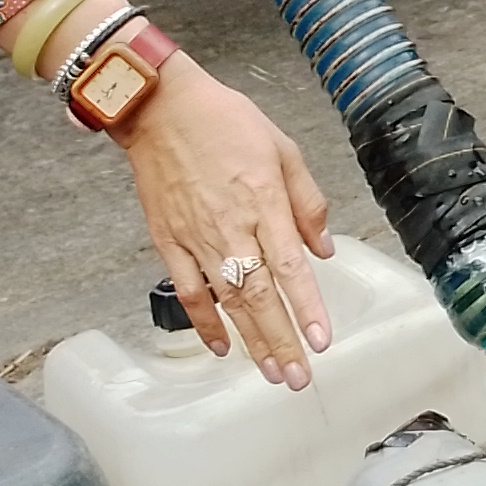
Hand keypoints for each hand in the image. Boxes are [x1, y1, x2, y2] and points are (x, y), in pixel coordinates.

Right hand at [116, 52, 337, 385]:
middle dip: (282, 340)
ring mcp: (196, 238)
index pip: (290, 266)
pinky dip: (204, 323)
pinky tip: (222, 348)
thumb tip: (324, 249)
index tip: (322, 341)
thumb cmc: (225, 121)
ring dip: (251, 341)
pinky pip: (188, 292)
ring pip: (227, 301)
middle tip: (299, 377)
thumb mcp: (283, 149)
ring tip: (272, 373)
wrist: (160, 108)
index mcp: (263, 201)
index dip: (306, 307)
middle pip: (259, 296)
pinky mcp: (168, 241)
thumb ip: (307, 202)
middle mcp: (230, 226)